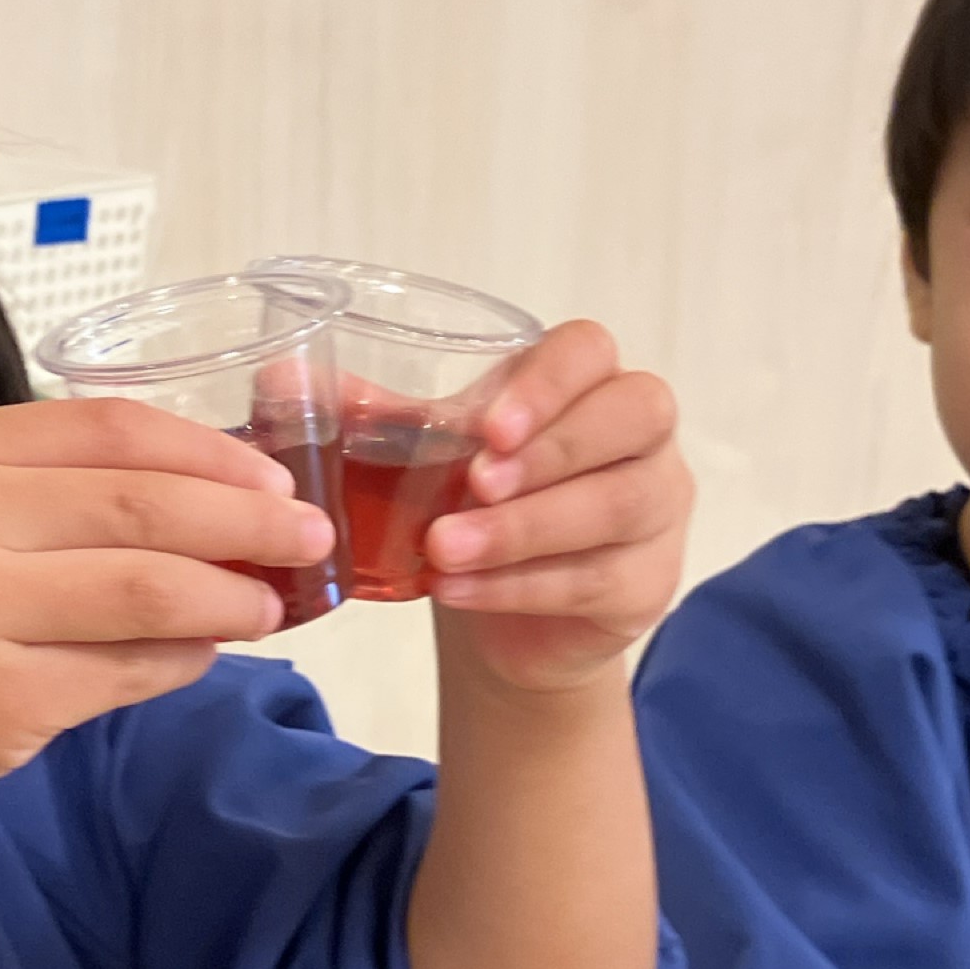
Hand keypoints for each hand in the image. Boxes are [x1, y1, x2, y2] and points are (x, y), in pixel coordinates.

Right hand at [0, 399, 332, 841]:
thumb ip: (47, 494)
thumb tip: (217, 490)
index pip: (106, 430)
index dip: (207, 450)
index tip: (272, 476)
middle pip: (142, 506)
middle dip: (248, 520)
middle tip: (307, 538)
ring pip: (149, 591)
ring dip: (231, 597)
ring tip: (270, 604)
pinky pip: (127, 673)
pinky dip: (183, 663)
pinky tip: (203, 657)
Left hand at [419, 319, 689, 690]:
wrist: (503, 618)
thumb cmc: (479, 509)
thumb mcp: (436, 456)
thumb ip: (391, 421)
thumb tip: (310, 387)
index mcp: (585, 381)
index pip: (590, 350)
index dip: (548, 382)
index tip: (490, 427)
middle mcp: (640, 434)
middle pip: (634, 414)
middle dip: (550, 451)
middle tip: (473, 484)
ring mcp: (659, 506)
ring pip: (619, 504)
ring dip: (523, 528)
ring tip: (444, 549)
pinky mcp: (651, 581)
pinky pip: (599, 578)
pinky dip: (519, 586)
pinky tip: (458, 589)